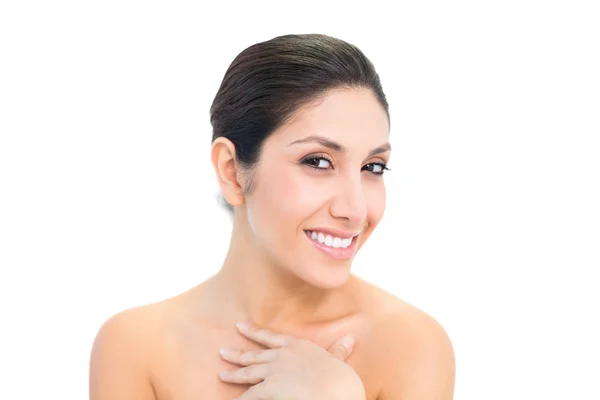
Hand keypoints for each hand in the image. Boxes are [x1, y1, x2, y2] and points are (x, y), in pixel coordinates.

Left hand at [218, 321, 365, 399]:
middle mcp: (282, 356)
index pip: (271, 337)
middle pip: (254, 354)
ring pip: (248, 372)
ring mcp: (273, 371)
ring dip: (234, 374)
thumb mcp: (340, 362)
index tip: (241, 325)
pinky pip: (249, 395)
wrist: (335, 391)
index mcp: (298, 346)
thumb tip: (350, 339)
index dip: (255, 332)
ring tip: (221, 375)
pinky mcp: (269, 388)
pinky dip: (240, 398)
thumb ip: (339, 352)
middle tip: (222, 352)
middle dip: (238, 353)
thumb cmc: (341, 379)